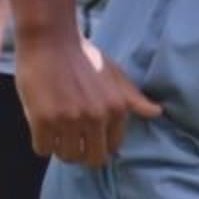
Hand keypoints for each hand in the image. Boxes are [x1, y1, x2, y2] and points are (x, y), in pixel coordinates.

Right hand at [15, 25, 159, 165]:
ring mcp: (69, 120)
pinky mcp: (43, 120)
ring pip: (66, 156)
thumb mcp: (114, 75)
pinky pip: (43, 149)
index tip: (86, 134)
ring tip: (54, 128)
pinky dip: (41, 142)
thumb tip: (157, 113)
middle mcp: (96, 117)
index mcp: (116, 109)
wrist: (49, 39)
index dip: (97, 144)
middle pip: (90, 159)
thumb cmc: (82, 56)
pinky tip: (41, 125)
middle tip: (68, 137)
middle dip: (80, 152)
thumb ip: (133, 98)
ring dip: (59, 147)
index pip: (111, 148)